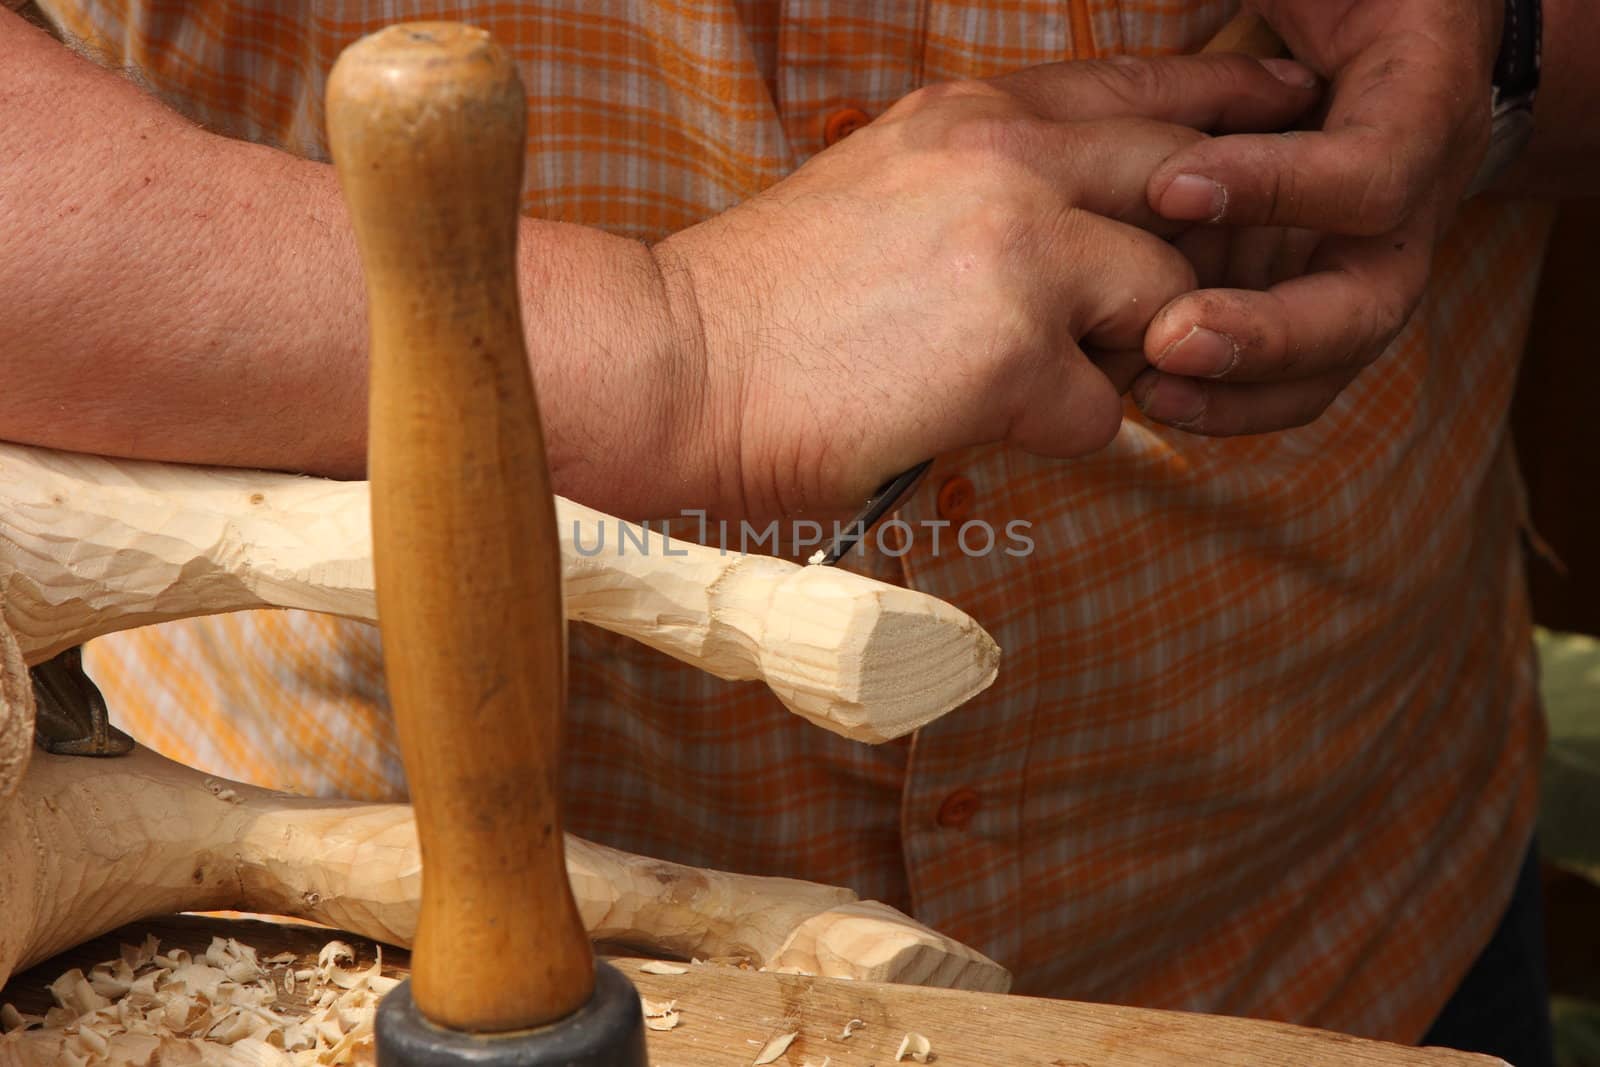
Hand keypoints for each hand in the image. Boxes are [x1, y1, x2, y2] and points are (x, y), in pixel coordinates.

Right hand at [655, 54, 1317, 518]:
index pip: (1136, 88)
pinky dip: (1054, 429)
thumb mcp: (881, 189)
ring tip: (1022, 376)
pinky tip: (970, 421)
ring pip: (1165, 298)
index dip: (1220, 104)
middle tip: (1219, 284)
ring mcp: (1022, 245)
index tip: (1284, 111)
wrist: (676, 363)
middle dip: (1212, 240)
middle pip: (1186, 181)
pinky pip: (1103, 406)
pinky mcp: (1018, 346)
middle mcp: (1010, 157)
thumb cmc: (765, 300)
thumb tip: (1062, 237)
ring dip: (1117, 352)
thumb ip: (982, 189)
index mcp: (972, 114)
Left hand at [1134, 0, 1499, 434]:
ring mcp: (1363, 262)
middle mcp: (1409, 201)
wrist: (1367, 25)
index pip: (1375, 170)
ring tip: (1154, 390)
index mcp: (1423, 104)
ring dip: (1243, 387)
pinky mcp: (1311, 295)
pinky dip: (1227, 394)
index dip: (1283, 187)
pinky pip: (1289, 373)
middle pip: (1369, 304)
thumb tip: (1251, 42)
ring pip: (1331, 358)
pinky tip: (1152, 396)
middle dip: (1271, 335)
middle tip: (1171, 338)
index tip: (1170, 184)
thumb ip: (1268, 30)